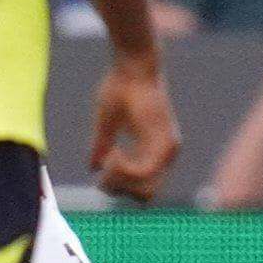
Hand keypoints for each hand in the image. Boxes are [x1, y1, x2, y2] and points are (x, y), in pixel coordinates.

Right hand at [90, 53, 180, 202]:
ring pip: (144, 190)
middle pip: (144, 197)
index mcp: (156, 150)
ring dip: (119, 181)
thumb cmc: (120, 87)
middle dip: (118, 189)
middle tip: (103, 172)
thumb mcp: (107, 123)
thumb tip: (93, 168)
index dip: (119, 186)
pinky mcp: (163, 143)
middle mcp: (167, 154)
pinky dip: (123, 169)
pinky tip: (113, 153)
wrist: (133, 65)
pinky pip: (143, 173)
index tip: (103, 168)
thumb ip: (102, 146)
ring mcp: (168, 150)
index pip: (142, 189)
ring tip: (109, 156)